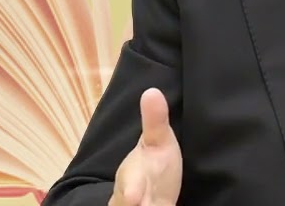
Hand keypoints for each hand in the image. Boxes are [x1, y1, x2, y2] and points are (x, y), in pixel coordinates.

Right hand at [109, 88, 182, 205]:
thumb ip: (155, 121)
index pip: (128, 187)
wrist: (156, 193)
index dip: (130, 193)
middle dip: (132, 201)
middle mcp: (130, 198)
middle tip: (136, 201)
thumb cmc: (157, 166)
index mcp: (131, 177)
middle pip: (127, 203)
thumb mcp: (158, 142)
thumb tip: (151, 90)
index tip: (133, 197)